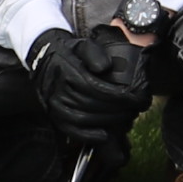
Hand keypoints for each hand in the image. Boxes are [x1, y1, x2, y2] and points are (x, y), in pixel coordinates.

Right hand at [26, 23, 153, 146]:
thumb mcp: (83, 45)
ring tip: (126, 118)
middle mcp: (59, 91)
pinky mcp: (55, 117)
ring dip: (108, 122)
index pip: (98, 89)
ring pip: (84, 119)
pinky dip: (88, 136)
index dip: (121, 97)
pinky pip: (71, 131)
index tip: (138, 99)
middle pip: (93, 105)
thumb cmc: (69, 53)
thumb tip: (105, 67)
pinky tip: (104, 135)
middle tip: (136, 109)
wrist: (44, 60)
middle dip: (118, 110)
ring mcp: (56, 106)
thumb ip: (95, 54)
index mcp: (68, 72)